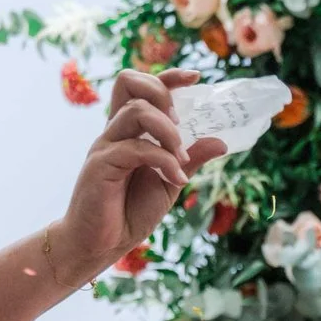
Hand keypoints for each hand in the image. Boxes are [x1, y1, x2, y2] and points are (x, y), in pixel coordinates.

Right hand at [52, 69, 225, 279]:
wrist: (100, 244)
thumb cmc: (130, 212)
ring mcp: (105, 145)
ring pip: (135, 111)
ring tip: (182, 159)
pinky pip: (137, 148)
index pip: (141, 87)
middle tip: (180, 124)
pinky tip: (178, 181)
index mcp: (129, 131)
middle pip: (128, 82)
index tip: (195, 77)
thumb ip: (189, 159)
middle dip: (162, 93)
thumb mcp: (170, 183)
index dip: (168, 76)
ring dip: (168, 131)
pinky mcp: (100, 164)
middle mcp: (114, 131)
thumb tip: (220, 142)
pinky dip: (165, 161)